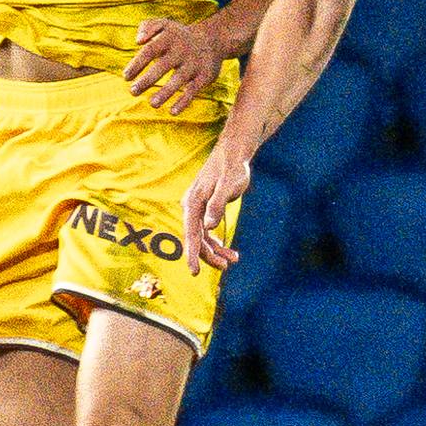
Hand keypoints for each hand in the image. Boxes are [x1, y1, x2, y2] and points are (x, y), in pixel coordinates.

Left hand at [126, 15, 229, 115]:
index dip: (137, 64)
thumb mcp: (164, 24)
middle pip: (163, 66)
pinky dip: (184, 101)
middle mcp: (182, 50)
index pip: (150, 50)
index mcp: (169, 38)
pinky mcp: (205, 76)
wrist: (212, 40)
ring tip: (152, 103)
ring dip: (165, 92)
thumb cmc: (178, 36)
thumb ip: (147, 27)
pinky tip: (172, 112)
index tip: (126, 77)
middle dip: (147, 80)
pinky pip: (194, 90)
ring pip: (179, 79)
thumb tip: (138, 41)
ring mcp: (194, 64)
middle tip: (133, 92)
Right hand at [182, 148, 251, 273]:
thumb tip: (209, 227)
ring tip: (233, 260)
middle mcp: (191, 207)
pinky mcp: (205, 209)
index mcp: (193, 203)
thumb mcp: (228, 185)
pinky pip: (207, 231)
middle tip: (227, 266)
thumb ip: (217, 205)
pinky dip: (216, 242)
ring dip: (216, 250)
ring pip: (202, 236)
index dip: (193, 254)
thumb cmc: (232, 167)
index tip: (194, 272)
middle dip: (209, 255)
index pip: (191, 234)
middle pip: (196, 238)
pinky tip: (227, 250)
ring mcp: (197, 208)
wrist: (233, 153)